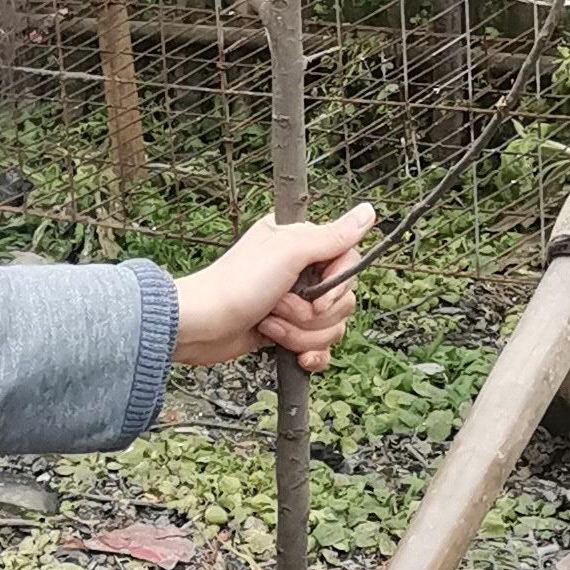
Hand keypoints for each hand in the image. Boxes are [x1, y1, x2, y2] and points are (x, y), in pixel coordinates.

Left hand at [170, 204, 374, 374]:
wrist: (200, 326)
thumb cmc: (236, 284)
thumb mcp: (289, 252)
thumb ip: (332, 236)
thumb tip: (369, 212)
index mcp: (302, 244)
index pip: (349, 262)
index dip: (339, 285)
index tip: (319, 295)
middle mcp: (300, 271)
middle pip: (343, 300)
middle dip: (313, 314)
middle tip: (279, 305)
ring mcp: (293, 304)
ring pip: (331, 327)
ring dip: (301, 333)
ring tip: (269, 324)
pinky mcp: (286, 332)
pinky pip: (319, 348)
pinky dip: (308, 354)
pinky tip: (295, 357)